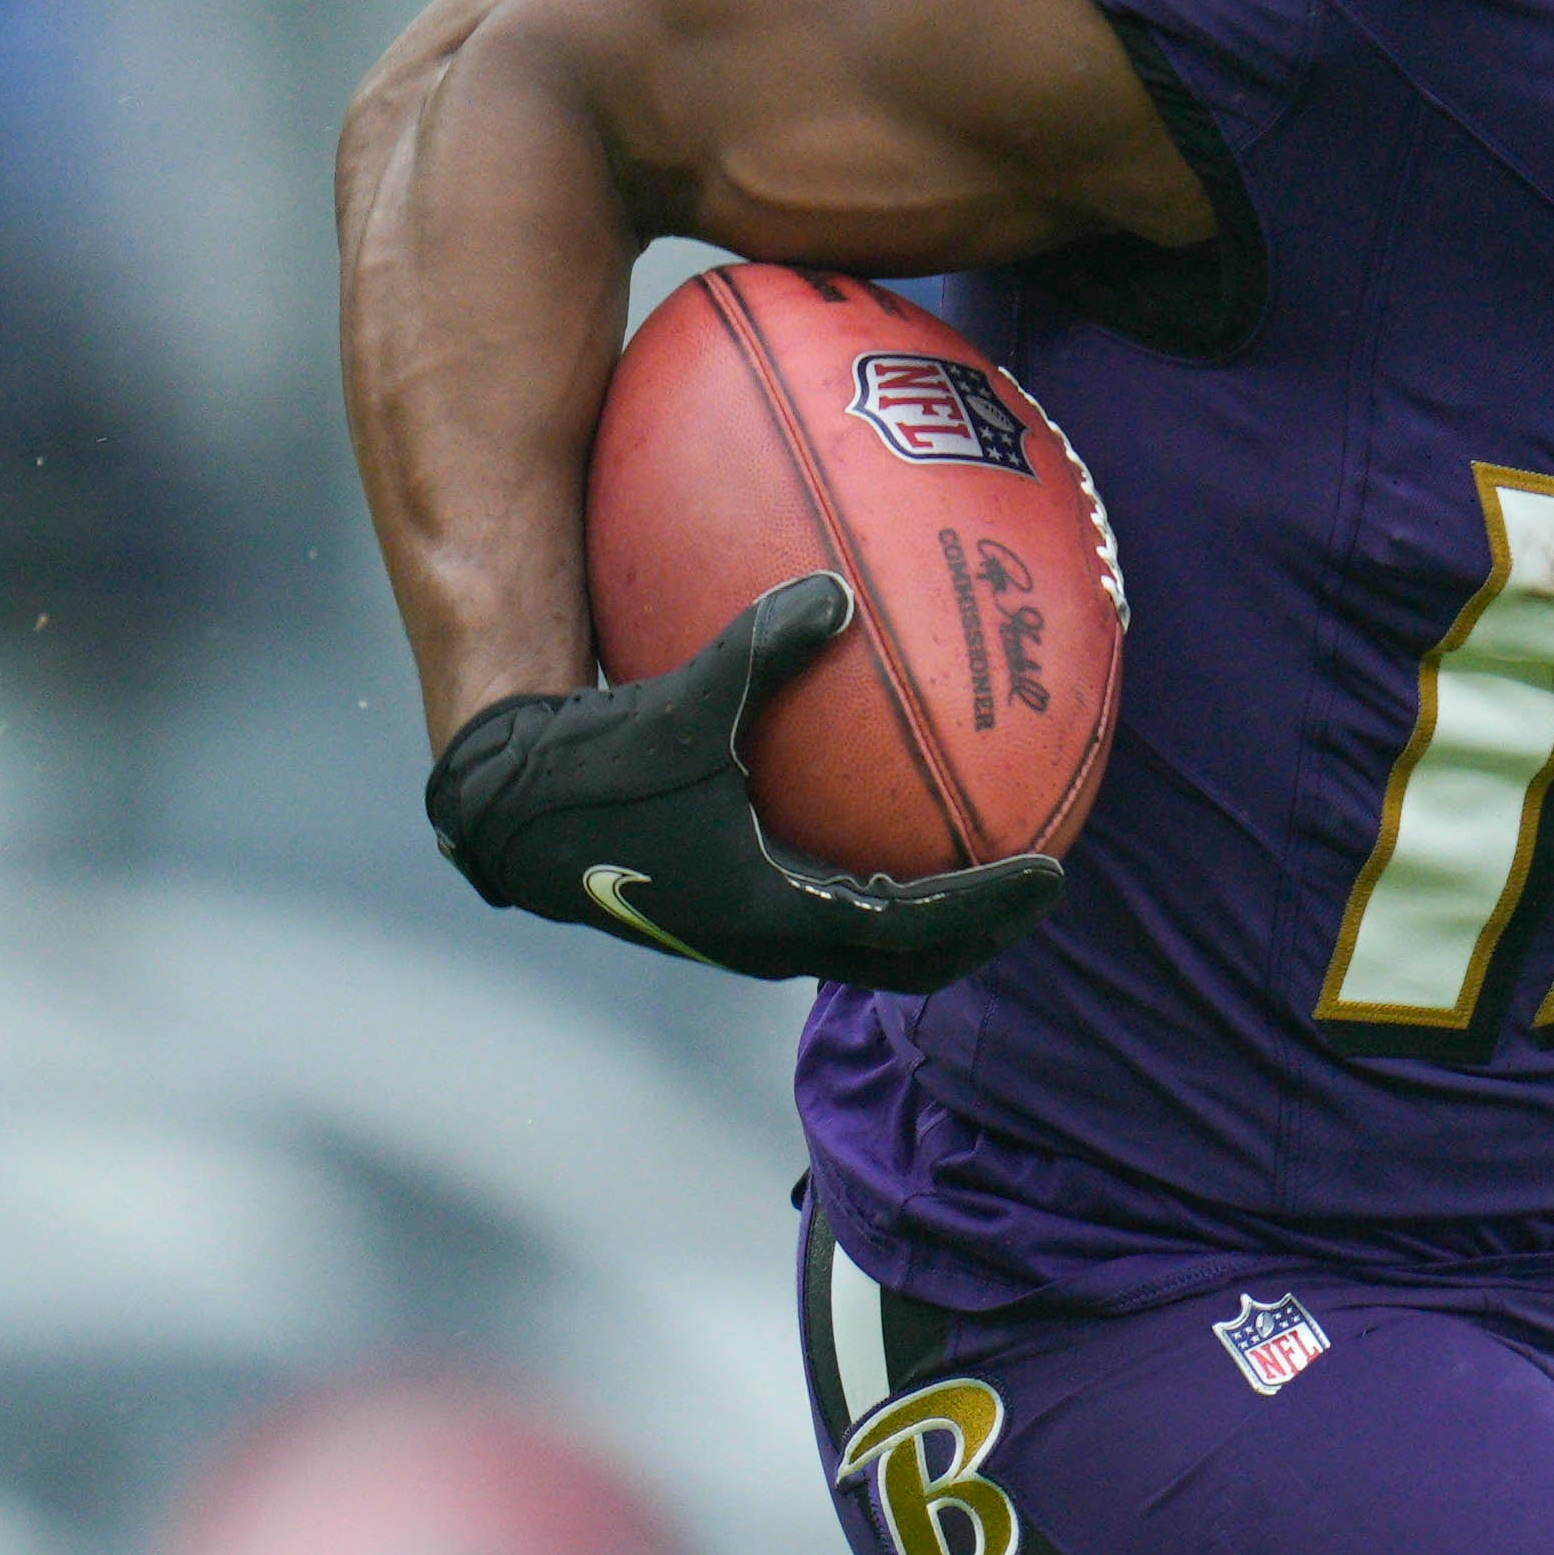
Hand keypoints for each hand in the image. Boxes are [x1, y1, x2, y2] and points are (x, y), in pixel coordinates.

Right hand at [423, 580, 1061, 985]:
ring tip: (984, 870)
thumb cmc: (590, 763)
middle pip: (908, 964)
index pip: (913, 928)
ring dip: (931, 921)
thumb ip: (764, 646)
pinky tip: (881, 816)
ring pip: (867, 949)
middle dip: (979, 933)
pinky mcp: (725, 910)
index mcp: (772, 912)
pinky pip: (825, 906)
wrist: (502, 811)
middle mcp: (767, 941)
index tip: (1051, 875)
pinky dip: (873, 883)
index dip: (988, 907)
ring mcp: (745, 934)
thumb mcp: (684, 699)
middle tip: (1039, 888)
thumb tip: (839, 590)